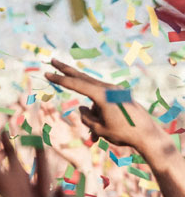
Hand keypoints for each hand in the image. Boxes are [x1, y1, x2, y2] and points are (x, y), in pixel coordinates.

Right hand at [44, 59, 161, 152]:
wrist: (148, 135)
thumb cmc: (123, 133)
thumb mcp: (99, 129)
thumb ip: (86, 117)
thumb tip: (83, 108)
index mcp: (102, 95)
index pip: (76, 84)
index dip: (59, 79)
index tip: (47, 73)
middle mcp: (109, 89)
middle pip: (82, 77)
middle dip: (66, 70)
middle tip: (53, 60)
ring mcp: (116, 90)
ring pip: (92, 96)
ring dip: (91, 115)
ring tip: (96, 136)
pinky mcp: (120, 95)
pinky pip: (102, 101)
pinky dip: (98, 114)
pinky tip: (103, 131)